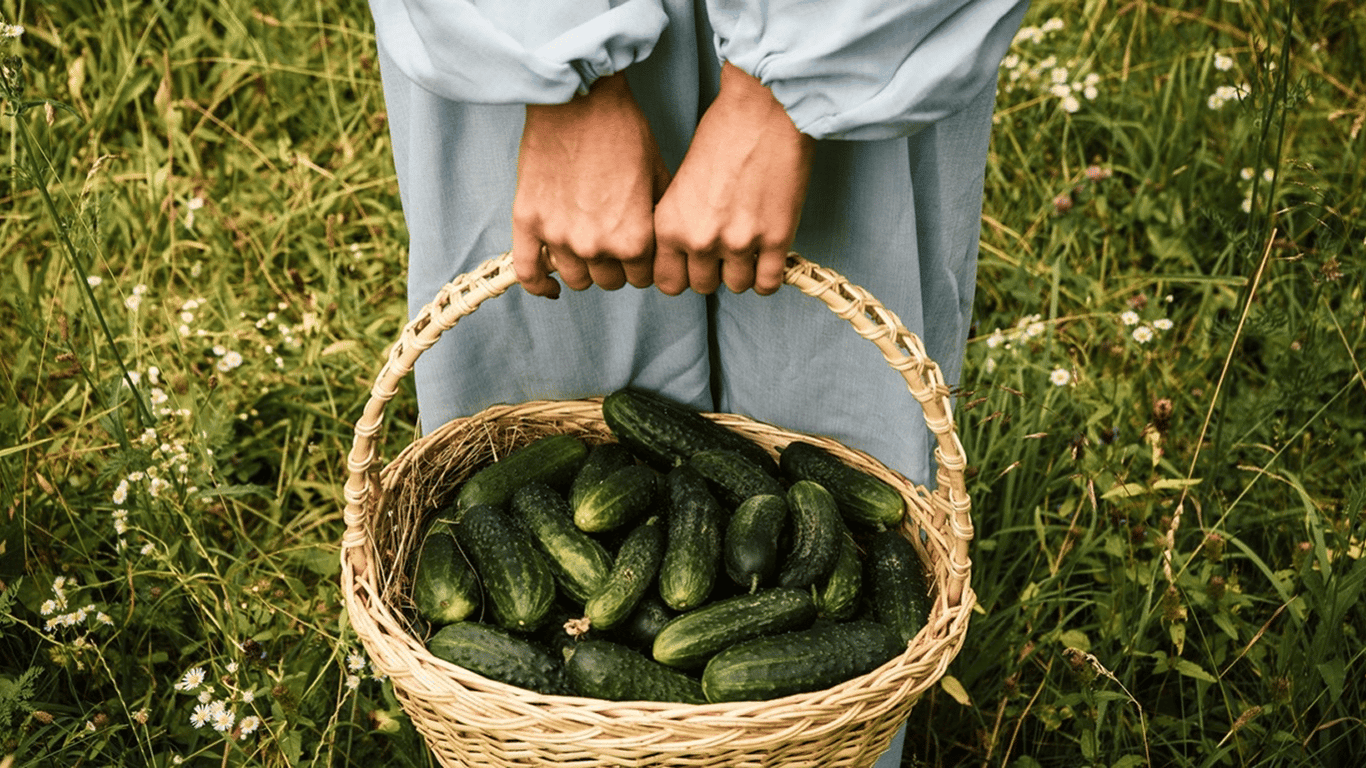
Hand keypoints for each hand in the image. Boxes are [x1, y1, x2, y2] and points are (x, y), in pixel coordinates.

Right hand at [511, 73, 670, 297]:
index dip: (644, 262)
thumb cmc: (623, 130)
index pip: (643, 278)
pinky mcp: (528, 222)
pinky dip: (540, 284)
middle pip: (609, 282)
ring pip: (576, 279)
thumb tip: (662, 248)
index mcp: (634, 240)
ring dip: (583, 267)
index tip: (639, 249)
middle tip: (612, 239)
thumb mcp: (660, 176)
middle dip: (615, 265)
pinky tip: (552, 286)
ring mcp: (558, 237)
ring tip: (586, 244)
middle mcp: (596, 247)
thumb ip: (659, 222)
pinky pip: (529, 271)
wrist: (579, 99)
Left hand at [653, 62, 815, 295]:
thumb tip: (687, 254)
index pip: (667, 282)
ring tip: (748, 248)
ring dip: (742, 271)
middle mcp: (699, 239)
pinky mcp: (776, 239)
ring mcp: (739, 242)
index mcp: (669, 224)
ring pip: (736, 286)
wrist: (764, 108)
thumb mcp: (681, 181)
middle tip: (724, 250)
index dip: (682, 274)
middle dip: (713, 271)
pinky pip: (767, 283)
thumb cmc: (722, 132)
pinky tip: (768, 260)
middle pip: (702, 287)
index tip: (693, 264)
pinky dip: (768, 277)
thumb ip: (680, 221)